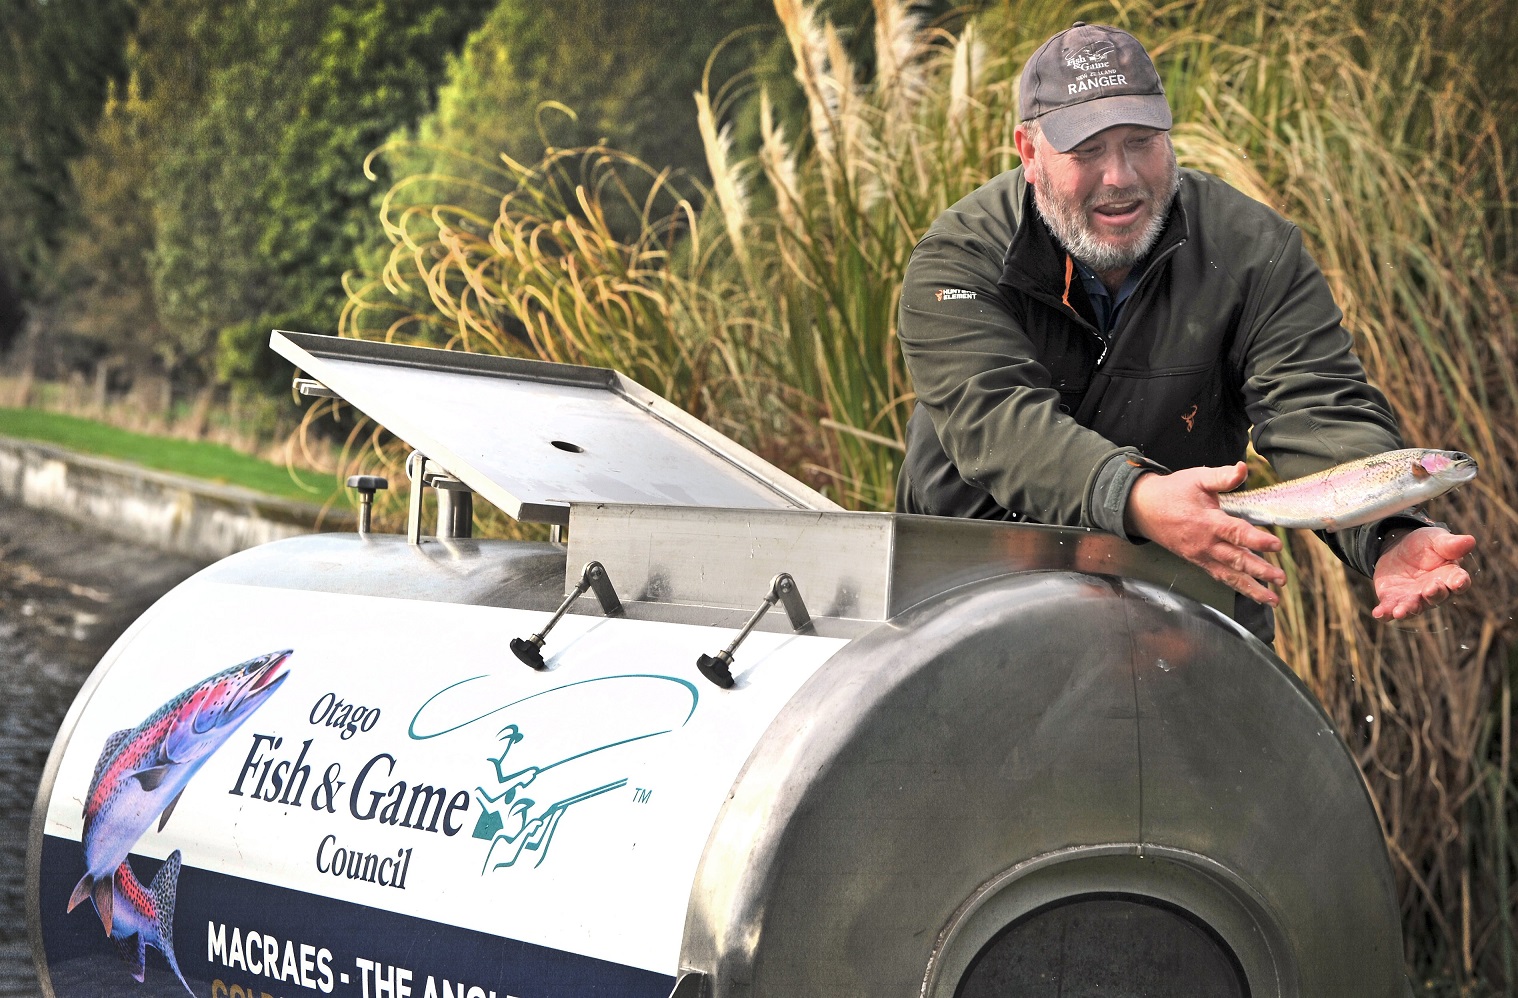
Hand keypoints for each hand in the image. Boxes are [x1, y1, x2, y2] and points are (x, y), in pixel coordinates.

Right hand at [1125, 462, 1285, 604]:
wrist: (1143, 509)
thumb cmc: (1172, 492)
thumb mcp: (1197, 478)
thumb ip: (1222, 476)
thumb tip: (1243, 469)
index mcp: (1208, 522)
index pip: (1236, 533)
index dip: (1257, 540)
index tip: (1277, 545)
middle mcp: (1205, 544)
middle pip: (1236, 560)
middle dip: (1260, 571)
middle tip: (1281, 579)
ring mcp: (1201, 556)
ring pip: (1229, 575)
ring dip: (1251, 588)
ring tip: (1272, 600)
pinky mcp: (1197, 560)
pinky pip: (1219, 575)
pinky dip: (1236, 585)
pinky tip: (1251, 592)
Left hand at [1371, 527, 1475, 620]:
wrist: (1398, 548)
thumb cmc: (1425, 545)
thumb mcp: (1436, 539)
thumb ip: (1450, 544)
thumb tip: (1470, 541)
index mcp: (1450, 576)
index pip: (1459, 582)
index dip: (1460, 583)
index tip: (1459, 582)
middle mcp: (1434, 592)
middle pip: (1437, 597)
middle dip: (1433, 594)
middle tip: (1429, 590)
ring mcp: (1413, 598)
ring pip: (1413, 608)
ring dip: (1407, 610)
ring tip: (1400, 612)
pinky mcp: (1393, 600)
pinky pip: (1389, 609)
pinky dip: (1385, 613)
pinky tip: (1379, 614)